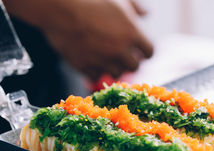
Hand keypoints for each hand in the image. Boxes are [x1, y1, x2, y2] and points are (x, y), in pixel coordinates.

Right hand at [4, 0, 153, 80]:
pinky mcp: (85, 66)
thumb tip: (145, 14)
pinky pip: (96, 77)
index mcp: (132, 33)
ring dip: (115, 67)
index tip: (140, 50)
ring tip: (108, 58)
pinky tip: (93, 61)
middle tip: (123, 54)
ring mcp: (103, 60)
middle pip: (135, 66)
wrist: (59, 6)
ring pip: (117, 74)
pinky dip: (96, 71)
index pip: (150, 52)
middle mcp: (120, 50)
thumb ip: (135, 7)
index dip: (145, 51)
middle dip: (131, 60)